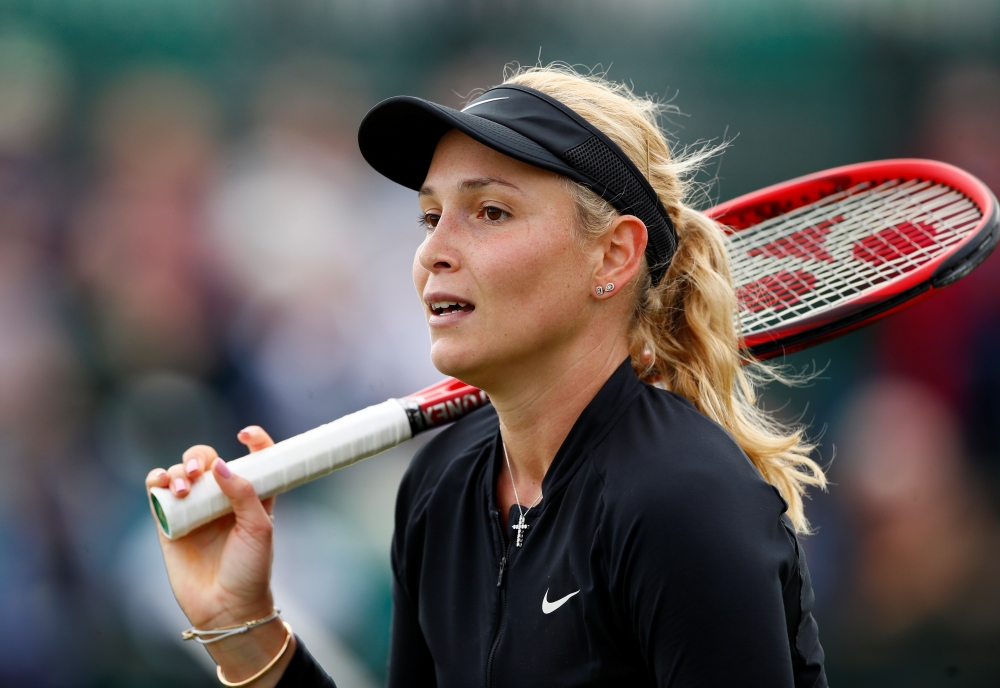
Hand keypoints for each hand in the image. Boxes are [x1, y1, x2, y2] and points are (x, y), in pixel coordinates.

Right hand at [147, 427, 294, 683]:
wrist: (226, 607)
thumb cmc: (251, 569)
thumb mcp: (258, 528)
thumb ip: (243, 493)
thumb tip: (220, 465)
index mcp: (251, 494)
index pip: (253, 457)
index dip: (253, 440)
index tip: (245, 434)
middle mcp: (220, 497)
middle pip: (206, 459)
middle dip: (199, 457)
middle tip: (200, 471)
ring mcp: (194, 509)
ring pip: (180, 472)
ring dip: (179, 471)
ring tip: (184, 489)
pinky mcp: (169, 523)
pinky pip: (158, 492)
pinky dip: (157, 480)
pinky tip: (162, 483)